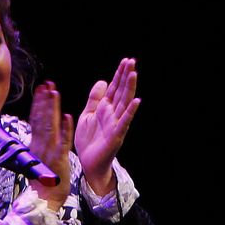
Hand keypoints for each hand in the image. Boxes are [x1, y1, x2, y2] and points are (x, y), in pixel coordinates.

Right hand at [27, 81, 72, 209]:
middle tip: (47, 84)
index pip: (36, 119)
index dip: (39, 103)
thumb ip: (38, 142)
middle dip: (44, 100)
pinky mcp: (59, 159)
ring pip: (51, 126)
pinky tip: (68, 117)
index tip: (41, 89)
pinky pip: (63, 142)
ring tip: (54, 93)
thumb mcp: (38, 158)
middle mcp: (41, 145)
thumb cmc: (44, 181)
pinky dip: (65, 129)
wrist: (45, 200)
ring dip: (52, 109)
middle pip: (42, 119)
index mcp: (36, 144)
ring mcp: (50, 151)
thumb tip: (37, 128)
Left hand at [74, 57, 140, 195]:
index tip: (125, 61)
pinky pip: (124, 122)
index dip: (119, 74)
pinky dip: (130, 111)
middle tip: (132, 61)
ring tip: (134, 74)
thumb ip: (94, 98)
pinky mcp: (116, 135)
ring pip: (124, 103)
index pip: (114, 88)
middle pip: (121, 91)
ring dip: (130, 88)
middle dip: (126, 76)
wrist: (88, 163)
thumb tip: (103, 80)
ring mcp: (116, 124)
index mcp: (105, 108)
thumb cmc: (89, 141)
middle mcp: (113, 114)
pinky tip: (136, 101)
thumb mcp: (88, 114)